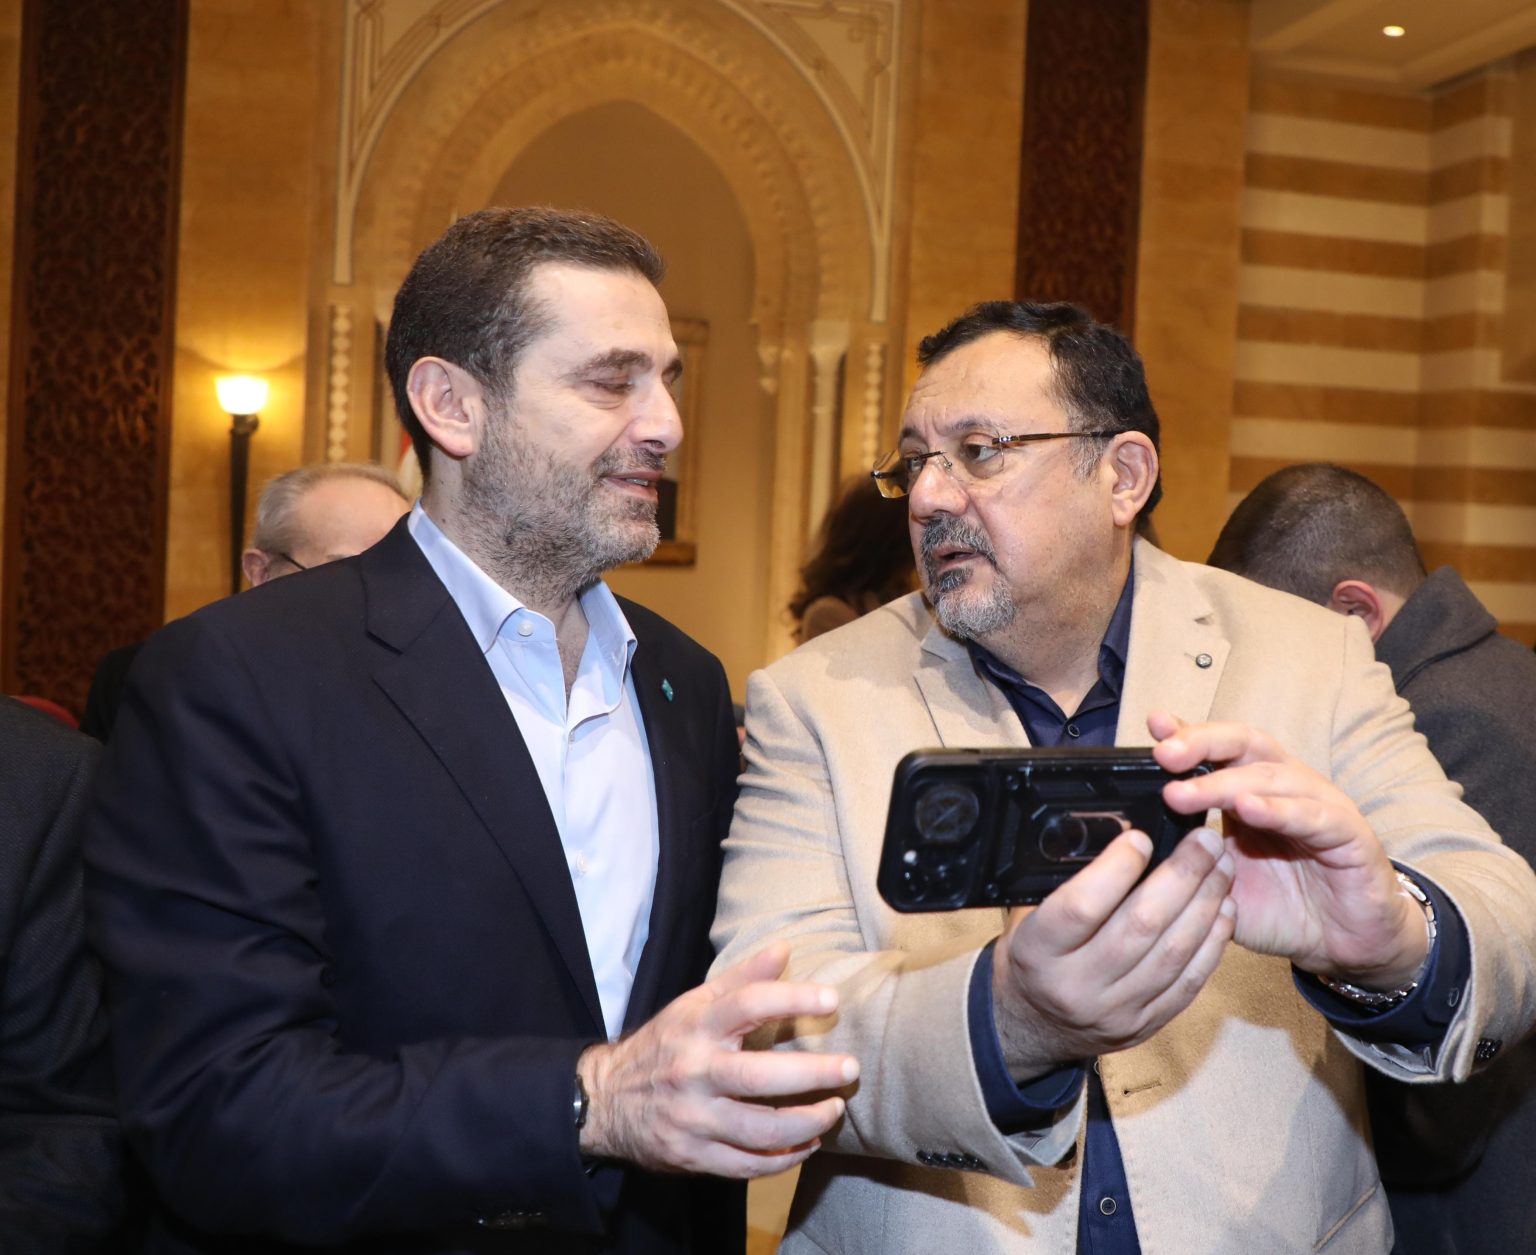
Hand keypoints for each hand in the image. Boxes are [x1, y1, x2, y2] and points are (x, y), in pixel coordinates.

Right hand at [578, 942, 857, 1176]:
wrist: (605, 1101)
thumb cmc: (664, 1045)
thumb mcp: (694, 1005)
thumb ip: (742, 980)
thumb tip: (784, 949)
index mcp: (696, 1027)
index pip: (748, 1005)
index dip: (792, 999)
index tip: (832, 1000)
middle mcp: (694, 1072)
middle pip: (760, 1076)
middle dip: (813, 1073)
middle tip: (850, 1068)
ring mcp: (693, 1118)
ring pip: (760, 1130)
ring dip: (807, 1123)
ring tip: (835, 1110)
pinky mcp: (692, 1157)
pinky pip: (747, 1165)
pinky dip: (784, 1159)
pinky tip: (807, 1144)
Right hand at [992, 821, 1234, 1078]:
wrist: (1034, 1023)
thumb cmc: (1034, 954)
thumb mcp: (1028, 913)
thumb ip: (1065, 880)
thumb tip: (1117, 830)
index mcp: (1038, 951)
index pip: (1083, 906)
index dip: (1117, 868)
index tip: (1141, 836)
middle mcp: (1076, 986)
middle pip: (1141, 926)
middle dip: (1182, 876)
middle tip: (1206, 840)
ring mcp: (1115, 1011)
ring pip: (1172, 953)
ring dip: (1205, 904)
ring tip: (1222, 867)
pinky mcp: (1145, 1025)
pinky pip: (1188, 983)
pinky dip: (1211, 943)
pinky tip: (1223, 909)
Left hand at [1149, 711, 1427, 988]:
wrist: (1343, 944)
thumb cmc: (1281, 907)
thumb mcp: (1219, 881)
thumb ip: (1186, 858)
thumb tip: (1135, 846)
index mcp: (1250, 790)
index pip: (1217, 749)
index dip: (1186, 734)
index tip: (1151, 727)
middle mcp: (1284, 786)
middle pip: (1243, 744)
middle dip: (1200, 743)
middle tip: (1162, 754)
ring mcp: (1318, 804)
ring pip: (1269, 777)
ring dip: (1222, 783)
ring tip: (1181, 793)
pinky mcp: (1348, 833)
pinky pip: (1312, 815)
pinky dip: (1278, 810)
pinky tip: (1246, 809)